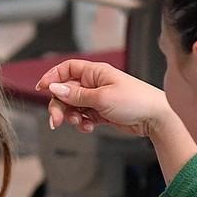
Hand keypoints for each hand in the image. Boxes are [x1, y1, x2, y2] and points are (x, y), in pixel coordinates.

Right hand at [37, 59, 174, 138]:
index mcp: (95, 72)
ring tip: (80, 124)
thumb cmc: (135, 101)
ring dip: (71, 116)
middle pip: (66, 91)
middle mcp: (95, 83)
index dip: (52, 77)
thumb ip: (76, 94)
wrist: (155, 118)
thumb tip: (54, 88)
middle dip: (60, 106)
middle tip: (57, 121)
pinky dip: (82, 123)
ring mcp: (98, 98)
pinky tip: (88, 127)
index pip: (67, 69)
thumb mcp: (101, 98)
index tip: (42, 89)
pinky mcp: (102, 112)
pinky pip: (83, 116)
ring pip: (73, 106)